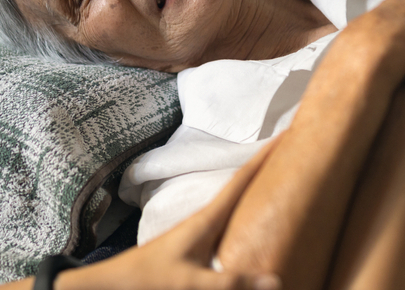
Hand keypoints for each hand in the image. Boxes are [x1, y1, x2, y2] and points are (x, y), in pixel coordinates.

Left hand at [55, 145, 281, 289]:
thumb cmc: (145, 279)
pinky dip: (248, 212)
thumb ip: (229, 283)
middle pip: (245, 185)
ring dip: (258, 187)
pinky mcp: (198, 246)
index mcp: (207, 220)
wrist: (111, 284)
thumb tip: (275, 282)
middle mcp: (207, 220)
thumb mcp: (189, 283)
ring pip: (238, 203)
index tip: (288, 131)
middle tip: (293, 148)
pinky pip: (232, 222)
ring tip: (281, 176)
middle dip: (268, 166)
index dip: (266, 155)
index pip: (244, 179)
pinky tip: (255, 221)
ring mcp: (202, 232)